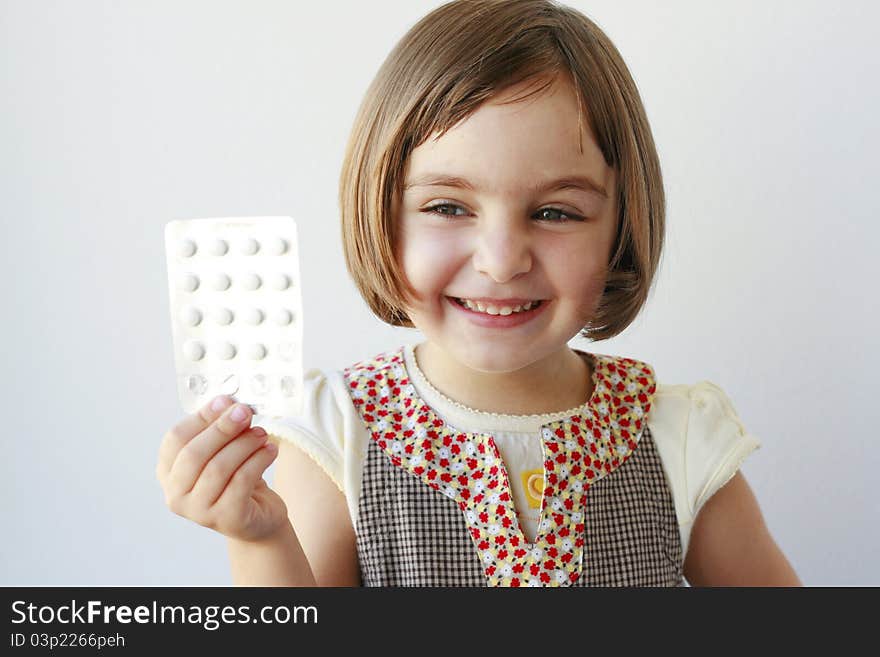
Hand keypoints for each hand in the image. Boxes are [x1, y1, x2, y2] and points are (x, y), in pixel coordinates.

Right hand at [156, 396, 288, 542]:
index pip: (175, 439)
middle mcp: (176, 495)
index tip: (226, 400)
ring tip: (262, 433)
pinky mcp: (226, 519)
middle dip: (222, 429)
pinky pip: (241, 481)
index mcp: (168, 472)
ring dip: (244, 444)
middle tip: (245, 412)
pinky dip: (258, 460)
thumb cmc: (237, 479)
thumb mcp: (223, 452)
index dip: (201, 417)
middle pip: (194, 454)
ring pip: (218, 468)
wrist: (259, 518)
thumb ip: (220, 430)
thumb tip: (229, 403)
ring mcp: (199, 512)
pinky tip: (271, 450)